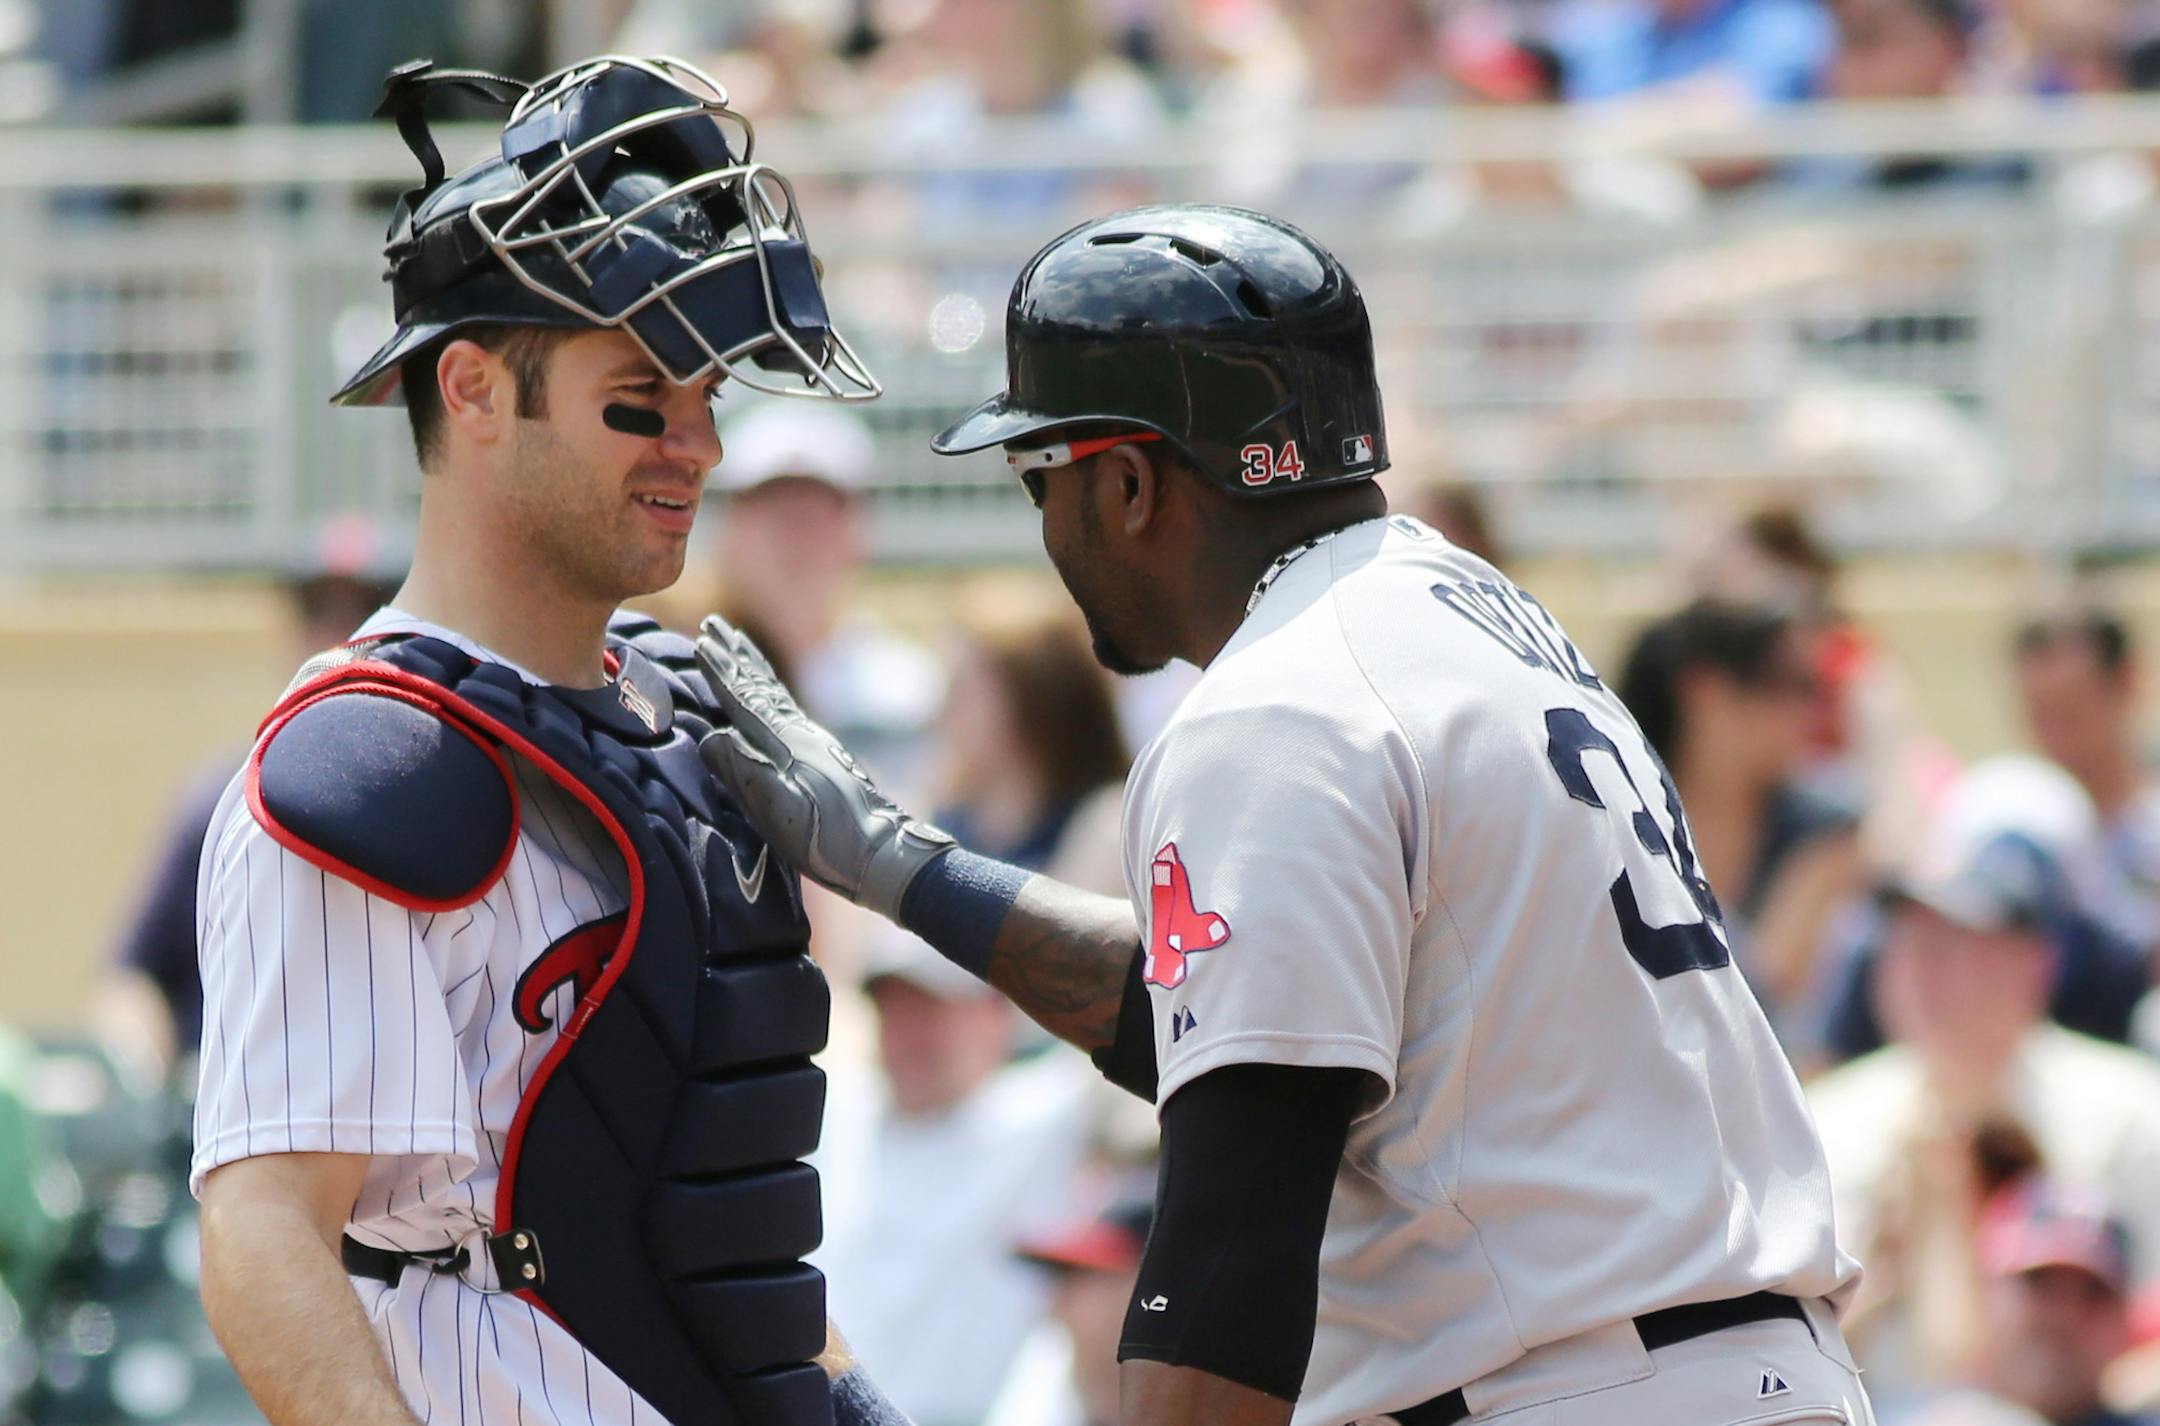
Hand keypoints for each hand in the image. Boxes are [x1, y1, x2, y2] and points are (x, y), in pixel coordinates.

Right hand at [695, 614, 954, 919]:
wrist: (884, 853)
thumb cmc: (831, 842)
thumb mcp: (783, 815)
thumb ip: (749, 774)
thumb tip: (712, 736)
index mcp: (788, 745)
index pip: (746, 699)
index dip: (721, 672)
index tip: (701, 641)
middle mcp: (801, 734)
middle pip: (761, 686)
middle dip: (735, 656)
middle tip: (713, 623)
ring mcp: (813, 743)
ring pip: (775, 693)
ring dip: (753, 667)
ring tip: (738, 644)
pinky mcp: (821, 756)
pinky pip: (787, 709)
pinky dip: (770, 690)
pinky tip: (769, 694)